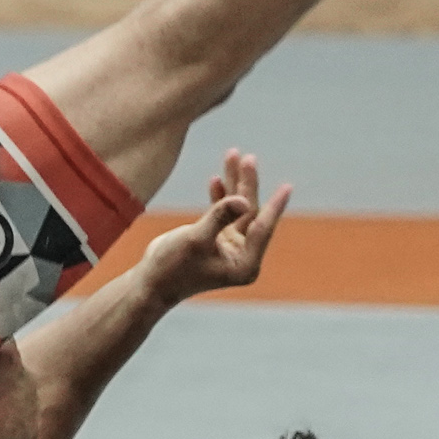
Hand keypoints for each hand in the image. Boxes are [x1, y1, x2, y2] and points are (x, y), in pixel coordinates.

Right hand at [137, 150, 290, 305]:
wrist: (151, 282)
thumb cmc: (172, 267)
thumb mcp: (197, 239)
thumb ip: (220, 217)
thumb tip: (244, 200)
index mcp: (245, 264)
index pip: (262, 228)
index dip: (274, 206)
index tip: (287, 187)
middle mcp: (242, 256)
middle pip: (250, 213)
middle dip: (247, 185)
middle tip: (248, 158)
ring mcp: (229, 247)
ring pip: (236, 209)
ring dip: (233, 184)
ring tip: (233, 156)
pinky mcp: (216, 240)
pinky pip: (222, 213)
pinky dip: (219, 197)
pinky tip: (216, 179)